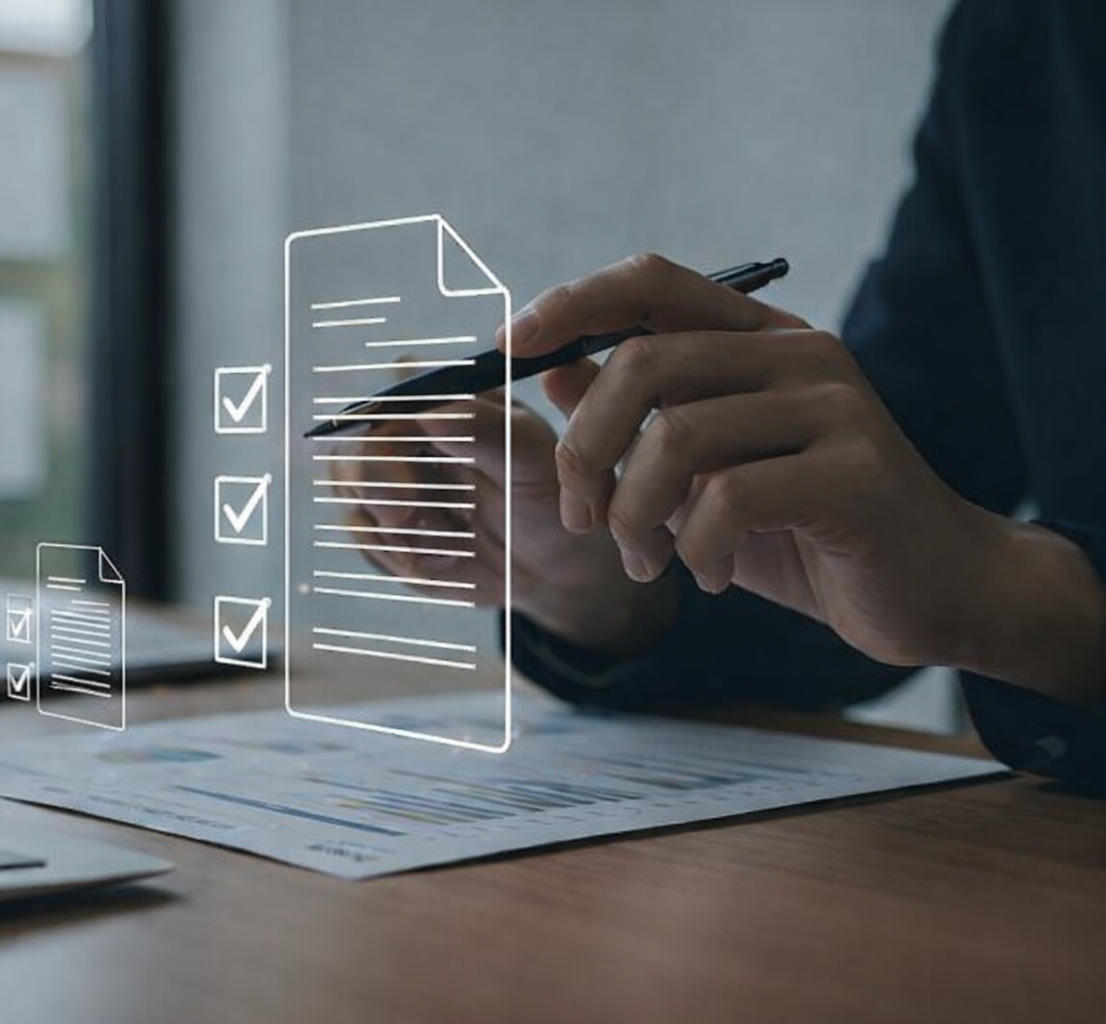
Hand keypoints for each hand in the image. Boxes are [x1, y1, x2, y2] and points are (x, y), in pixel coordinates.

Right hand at [324, 390, 674, 653]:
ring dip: (386, 521)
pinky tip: (446, 562)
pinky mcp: (386, 529)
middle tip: (405, 512)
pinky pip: (364, 536)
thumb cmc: (552, 498)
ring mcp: (391, 482)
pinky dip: (398, 553)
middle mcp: (410, 435)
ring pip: (347, 486)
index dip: (390, 413)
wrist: (558, 568)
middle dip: (373, 475)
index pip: (395, 390)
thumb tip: (428, 412)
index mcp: (448, 400)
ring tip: (441, 544)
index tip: (411, 442)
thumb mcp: (532, 459)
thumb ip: (484, 430)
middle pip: (355, 436)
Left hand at [505, 252, 1004, 668]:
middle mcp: (799, 354)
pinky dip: (694, 548)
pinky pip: (728, 499)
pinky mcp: (855, 473)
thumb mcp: (710, 472)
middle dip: (586, 449)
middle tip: (582, 516)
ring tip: (648, 562)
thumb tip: (553, 367)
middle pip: (644, 362)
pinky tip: (708, 575)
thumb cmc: (810, 531)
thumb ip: (644, 418)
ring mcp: (833, 407)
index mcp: (760, 340)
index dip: (571, 304)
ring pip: (677, 436)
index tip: (507, 351)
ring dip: (634, 515)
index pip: (651, 282)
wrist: (937, 589)